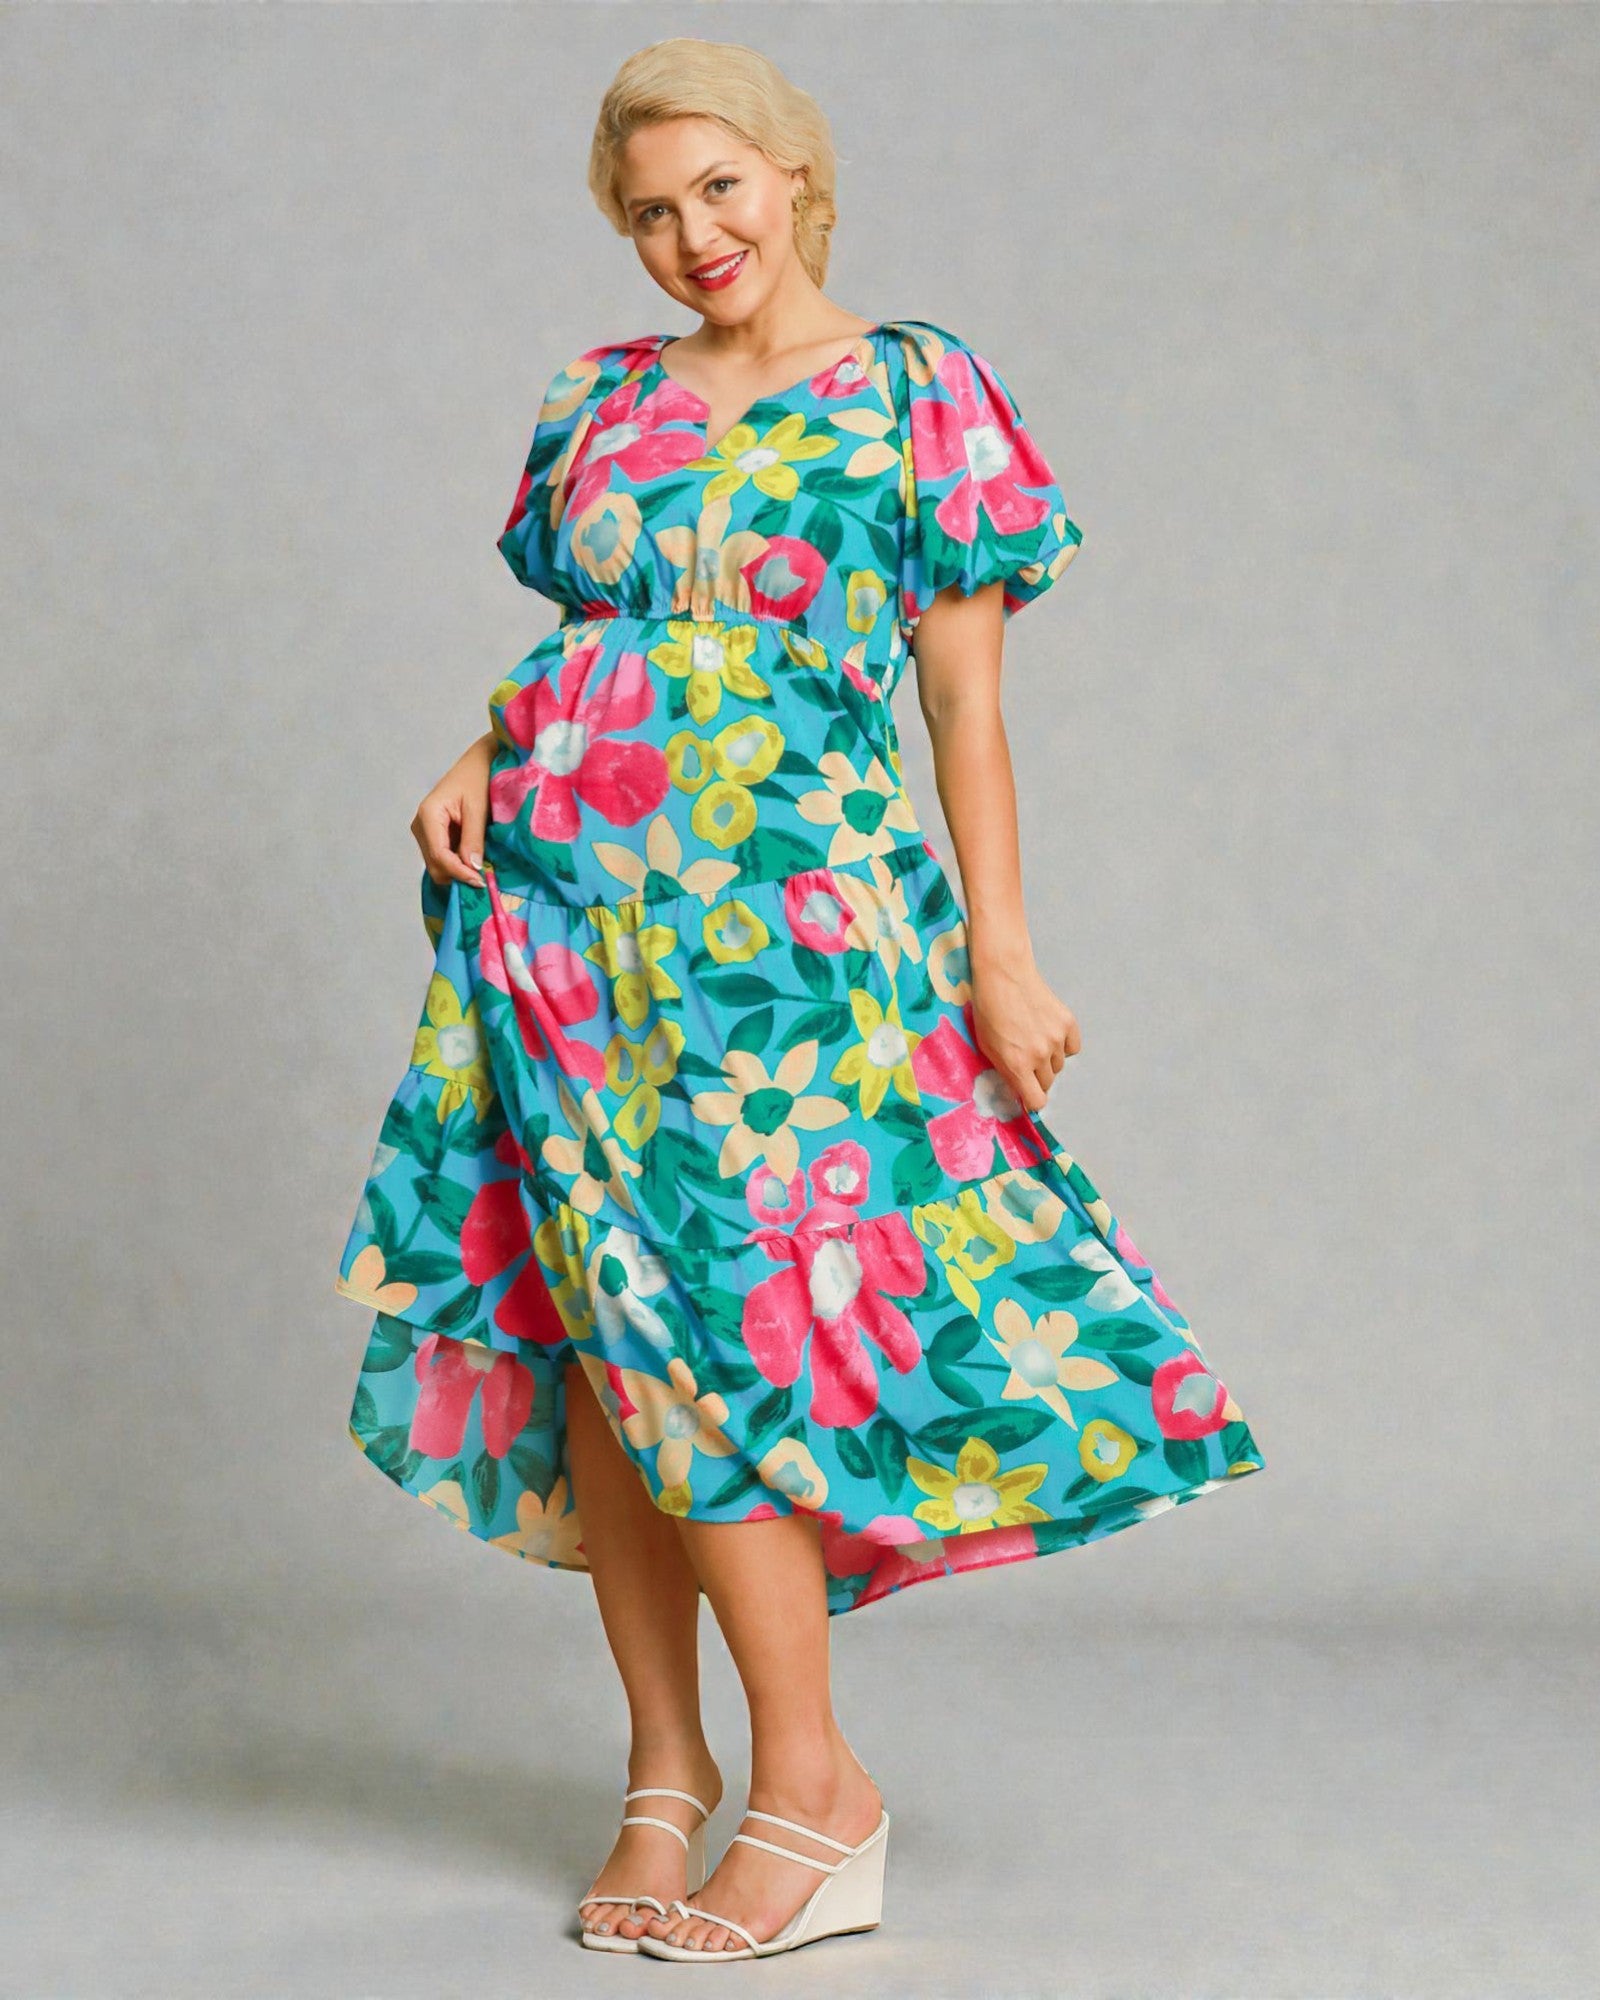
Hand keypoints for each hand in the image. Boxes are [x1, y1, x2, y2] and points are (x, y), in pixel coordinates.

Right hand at [410, 730, 494, 888]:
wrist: (476, 765)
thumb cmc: (477, 779)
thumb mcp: (478, 808)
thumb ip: (473, 839)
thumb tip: (472, 868)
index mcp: (428, 815)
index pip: (439, 855)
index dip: (458, 872)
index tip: (480, 881)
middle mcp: (420, 825)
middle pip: (435, 865)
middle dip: (457, 874)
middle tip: (483, 877)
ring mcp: (424, 832)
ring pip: (438, 865)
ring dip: (458, 870)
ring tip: (481, 866)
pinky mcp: (433, 835)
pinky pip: (443, 858)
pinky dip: (458, 863)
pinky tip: (474, 859)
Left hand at [968, 946, 1081, 1115]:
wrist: (1004, 975)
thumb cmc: (988, 1010)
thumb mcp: (987, 1046)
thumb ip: (1005, 1071)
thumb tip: (1018, 1090)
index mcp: (1016, 1065)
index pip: (1037, 1101)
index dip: (1032, 1099)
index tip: (1028, 1093)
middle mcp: (1039, 1055)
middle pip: (1048, 1084)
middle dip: (1037, 1077)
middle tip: (1026, 1060)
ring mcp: (1056, 1039)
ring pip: (1059, 1065)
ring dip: (1049, 1059)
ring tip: (1034, 1039)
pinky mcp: (1068, 1023)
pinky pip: (1072, 1048)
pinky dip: (1063, 1045)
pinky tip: (1049, 1032)